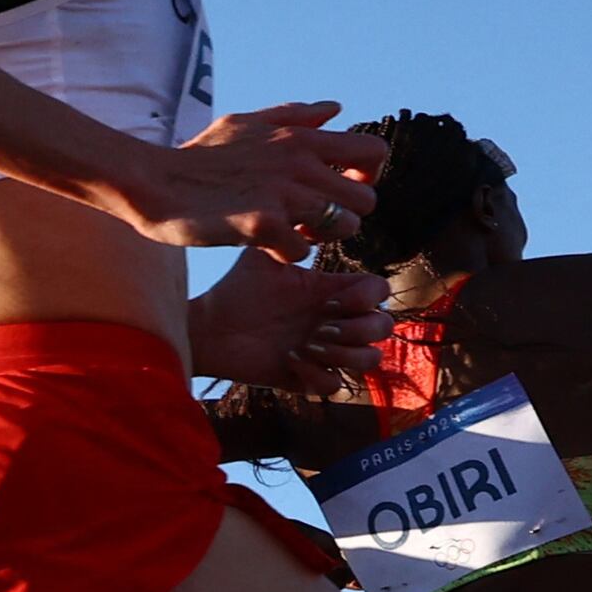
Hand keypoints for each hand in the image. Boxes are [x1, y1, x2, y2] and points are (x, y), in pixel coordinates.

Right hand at [114, 102, 387, 255]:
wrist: (149, 181)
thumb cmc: (196, 155)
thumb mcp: (245, 123)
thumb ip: (294, 116)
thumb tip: (335, 110)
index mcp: (300, 138)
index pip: (373, 152)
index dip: (365, 176)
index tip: (339, 187)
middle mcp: (299, 163)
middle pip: (365, 200)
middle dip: (343, 216)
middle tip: (310, 220)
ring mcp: (282, 194)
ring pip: (341, 228)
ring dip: (318, 237)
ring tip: (288, 232)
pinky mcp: (261, 225)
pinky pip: (301, 251)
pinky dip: (285, 253)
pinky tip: (263, 245)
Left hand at [189, 246, 392, 387]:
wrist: (208, 327)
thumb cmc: (237, 289)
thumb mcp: (265, 256)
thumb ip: (291, 232)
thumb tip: (314, 205)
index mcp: (332, 292)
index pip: (378, 293)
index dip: (367, 298)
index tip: (329, 301)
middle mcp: (335, 322)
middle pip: (384, 327)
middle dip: (359, 329)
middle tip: (320, 326)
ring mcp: (324, 352)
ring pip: (370, 358)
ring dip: (345, 354)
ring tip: (306, 345)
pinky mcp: (305, 378)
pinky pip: (334, 386)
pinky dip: (317, 375)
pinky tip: (289, 360)